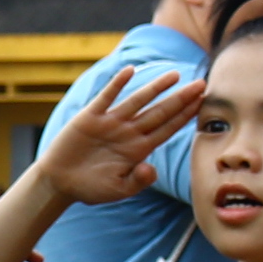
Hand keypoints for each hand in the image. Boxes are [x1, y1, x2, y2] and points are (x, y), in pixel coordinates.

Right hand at [34, 63, 201, 206]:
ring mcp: (111, 122)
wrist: (59, 182)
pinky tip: (130, 71)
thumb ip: (137, 181)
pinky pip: (106, 97)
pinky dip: (117, 84)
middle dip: (181, 99)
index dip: (185, 116)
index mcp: (139, 149)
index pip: (168, 129)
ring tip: (176, 74)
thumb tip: (152, 169)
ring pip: (138, 101)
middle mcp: (129, 132)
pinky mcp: (90, 117)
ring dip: (156, 87)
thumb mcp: (117, 190)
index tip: (202, 103)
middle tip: (202, 84)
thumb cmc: (90, 188)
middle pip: (160, 112)